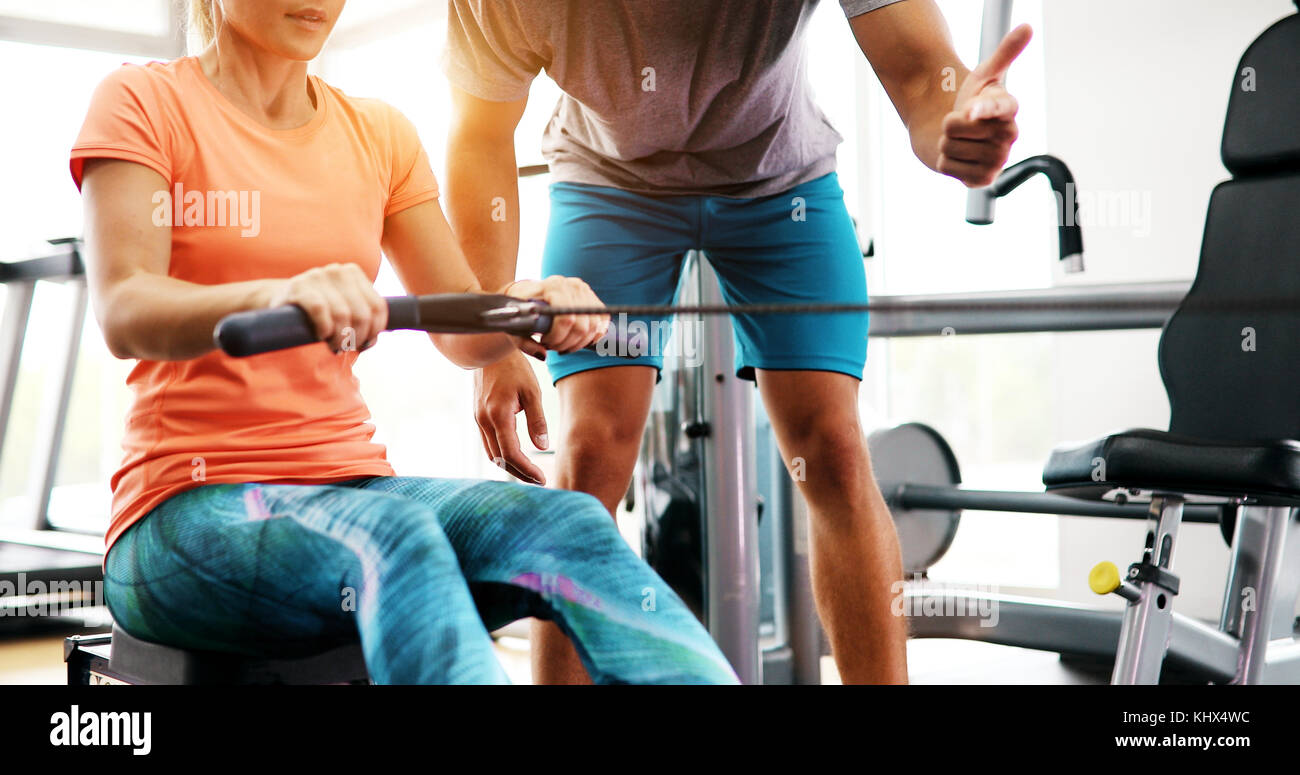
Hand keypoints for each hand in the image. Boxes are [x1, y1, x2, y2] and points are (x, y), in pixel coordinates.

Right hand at [268, 263, 386, 352]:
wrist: (281, 300)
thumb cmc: (319, 309)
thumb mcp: (343, 305)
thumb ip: (362, 315)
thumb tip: (376, 337)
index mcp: (353, 273)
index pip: (378, 306)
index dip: (375, 330)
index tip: (364, 343)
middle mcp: (337, 271)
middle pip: (362, 314)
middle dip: (356, 337)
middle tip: (345, 347)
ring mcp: (317, 276)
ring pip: (343, 314)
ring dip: (339, 338)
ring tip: (333, 345)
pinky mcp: (298, 287)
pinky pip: (320, 310)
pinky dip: (324, 328)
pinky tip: (321, 335)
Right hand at [474, 352, 548, 484]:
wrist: (489, 350)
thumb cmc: (514, 368)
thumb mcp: (532, 392)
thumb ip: (537, 420)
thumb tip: (542, 446)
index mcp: (498, 415)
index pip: (511, 453)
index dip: (526, 470)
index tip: (541, 478)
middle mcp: (484, 420)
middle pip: (500, 459)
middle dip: (519, 473)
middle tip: (538, 480)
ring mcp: (478, 419)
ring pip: (491, 453)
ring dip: (509, 466)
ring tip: (529, 472)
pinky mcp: (477, 416)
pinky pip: (487, 443)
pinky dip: (501, 454)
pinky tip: (515, 456)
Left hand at [502, 276, 609, 356]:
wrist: (527, 294)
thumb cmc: (521, 312)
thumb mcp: (516, 327)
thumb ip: (525, 343)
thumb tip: (543, 355)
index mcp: (553, 286)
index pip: (566, 318)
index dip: (558, 337)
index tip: (545, 342)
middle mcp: (572, 285)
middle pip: (581, 325)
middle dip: (568, 342)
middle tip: (554, 346)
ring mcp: (585, 290)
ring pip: (593, 326)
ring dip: (579, 342)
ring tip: (563, 344)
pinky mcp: (592, 298)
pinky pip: (602, 322)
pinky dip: (593, 336)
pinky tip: (578, 340)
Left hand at [938, 23, 1031, 187]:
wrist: (953, 131)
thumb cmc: (970, 101)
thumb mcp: (984, 74)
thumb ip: (1005, 52)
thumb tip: (1028, 26)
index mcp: (1009, 110)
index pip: (998, 108)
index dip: (982, 110)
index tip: (972, 109)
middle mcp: (1008, 137)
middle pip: (959, 127)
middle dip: (950, 123)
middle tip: (961, 123)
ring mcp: (997, 161)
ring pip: (950, 147)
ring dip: (945, 143)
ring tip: (959, 141)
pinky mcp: (981, 181)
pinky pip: (947, 168)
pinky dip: (943, 162)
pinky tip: (957, 158)